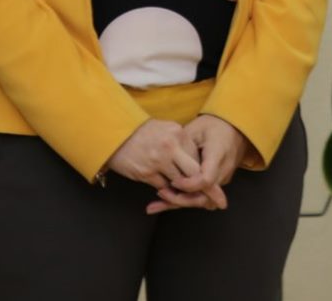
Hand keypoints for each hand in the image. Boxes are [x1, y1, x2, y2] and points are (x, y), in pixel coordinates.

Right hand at [105, 119, 219, 209]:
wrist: (114, 134)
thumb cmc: (142, 133)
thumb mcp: (165, 129)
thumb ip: (181, 143)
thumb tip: (197, 160)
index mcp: (178, 133)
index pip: (198, 156)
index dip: (205, 171)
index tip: (213, 183)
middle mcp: (171, 146)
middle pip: (195, 172)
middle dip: (207, 188)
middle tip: (217, 201)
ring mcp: (158, 160)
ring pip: (180, 183)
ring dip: (182, 189)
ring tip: (187, 194)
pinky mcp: (146, 173)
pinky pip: (163, 187)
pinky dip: (166, 190)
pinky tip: (165, 189)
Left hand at [149, 116, 246, 214]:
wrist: (235, 128)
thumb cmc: (213, 126)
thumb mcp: (196, 130)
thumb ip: (183, 148)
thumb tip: (165, 163)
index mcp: (218, 153)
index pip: (206, 179)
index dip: (188, 185)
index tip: (173, 181)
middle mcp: (224, 170)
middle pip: (204, 196)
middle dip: (181, 199)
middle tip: (161, 193)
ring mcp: (223, 178)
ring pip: (202, 200)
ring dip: (180, 202)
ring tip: (157, 204)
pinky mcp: (219, 182)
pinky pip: (203, 195)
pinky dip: (185, 200)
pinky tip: (164, 205)